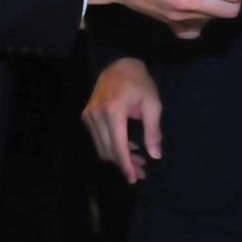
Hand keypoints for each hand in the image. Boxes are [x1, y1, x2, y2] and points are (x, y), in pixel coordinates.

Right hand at [82, 58, 161, 182]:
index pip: (118, 147)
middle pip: (108, 151)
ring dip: (118, 158)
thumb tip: (155, 156)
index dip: (125, 165)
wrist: (119, 63)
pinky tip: (127, 149)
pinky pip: (98, 139)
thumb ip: (153, 131)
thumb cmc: (140, 83)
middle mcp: (97, 115)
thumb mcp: (153, 104)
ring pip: (101, 147)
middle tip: (141, 172)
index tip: (133, 178)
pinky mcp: (87, 115)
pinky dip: (111, 147)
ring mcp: (89, 115)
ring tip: (137, 162)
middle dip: (124, 164)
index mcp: (113, 111)